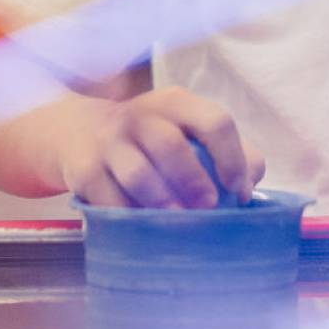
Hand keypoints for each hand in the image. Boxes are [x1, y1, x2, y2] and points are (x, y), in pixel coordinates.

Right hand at [53, 86, 263, 207]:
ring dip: (162, 202)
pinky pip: (109, 199)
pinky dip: (130, 216)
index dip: (232, 159)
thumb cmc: (155, 138)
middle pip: (171, 146)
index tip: (238, 190)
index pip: (214, 122)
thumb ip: (229, 153)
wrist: (81, 132)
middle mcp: (141, 115)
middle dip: (194, 182)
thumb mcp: (189, 131)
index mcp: (176, 103)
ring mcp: (109, 141)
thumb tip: (247, 186)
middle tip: (207, 208)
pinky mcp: (84, 170)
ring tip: (178, 221)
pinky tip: (143, 226)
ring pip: (138, 173)